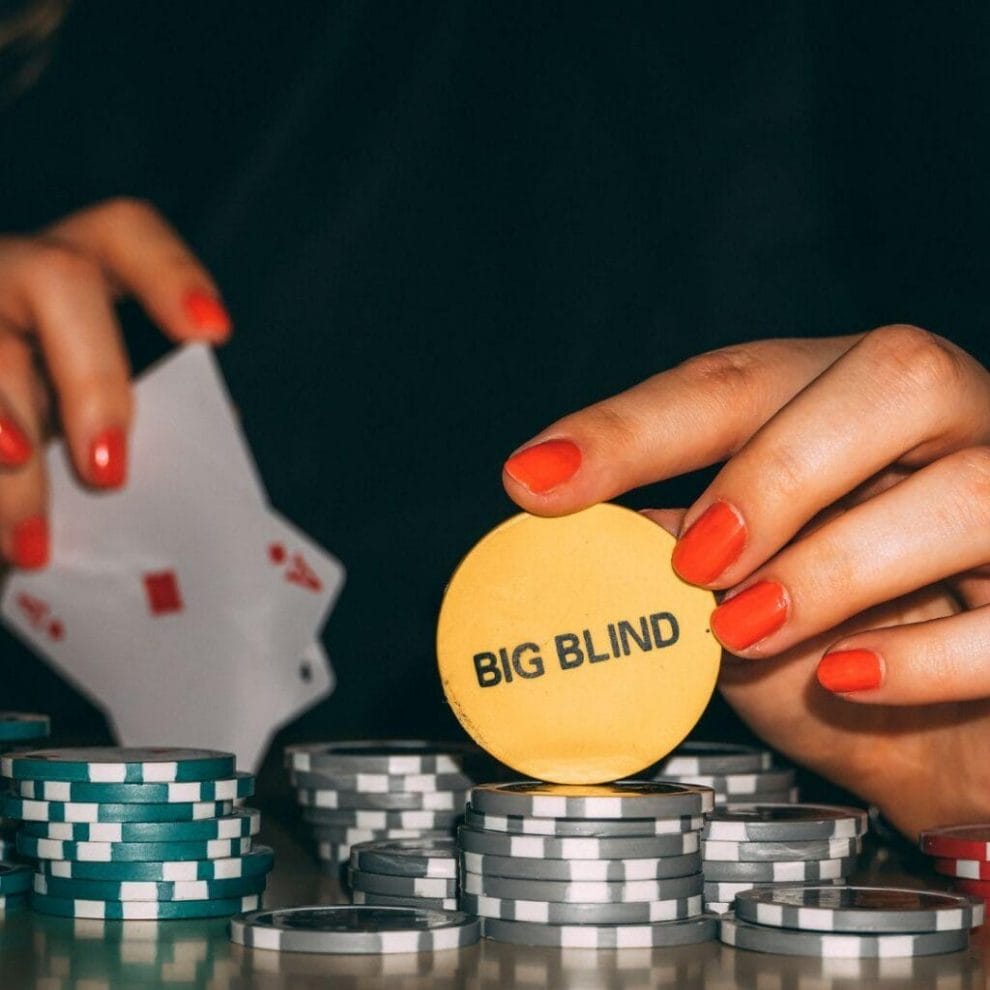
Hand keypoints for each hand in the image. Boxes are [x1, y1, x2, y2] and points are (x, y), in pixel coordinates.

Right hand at [0, 197, 230, 568]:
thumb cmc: (52, 439)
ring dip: (13, 467)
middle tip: (109, 473)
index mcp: (75, 280)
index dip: (169, 273)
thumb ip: (146, 417)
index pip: (125, 235)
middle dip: (93, 376)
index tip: (213, 334)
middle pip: (57, 280)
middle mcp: (10, 278)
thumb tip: (209, 443)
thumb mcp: (92, 418)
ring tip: (35, 545)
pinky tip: (0, 544)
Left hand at [502, 326, 989, 836]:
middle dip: (776, 467)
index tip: (537, 477)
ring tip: (746, 628)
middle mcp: (950, 433)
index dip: (635, 427)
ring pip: (972, 485)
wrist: (944, 750)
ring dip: (832, 563)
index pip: (742, 383)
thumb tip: (569, 538)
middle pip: (894, 375)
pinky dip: (917, 655)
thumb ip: (669, 559)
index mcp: (851, 412)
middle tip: (694, 558)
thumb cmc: (835, 659)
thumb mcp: (733, 603)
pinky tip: (842, 677)